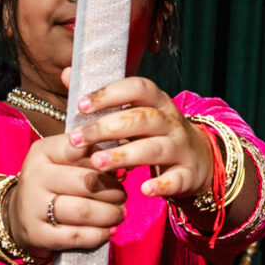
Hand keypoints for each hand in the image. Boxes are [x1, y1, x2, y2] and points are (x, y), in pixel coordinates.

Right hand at [7, 131, 126, 257]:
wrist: (19, 214)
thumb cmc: (53, 183)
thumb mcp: (64, 161)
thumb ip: (91, 158)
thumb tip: (124, 166)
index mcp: (43, 152)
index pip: (81, 150)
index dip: (107, 161)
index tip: (119, 170)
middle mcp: (35, 176)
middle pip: (88, 182)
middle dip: (114, 191)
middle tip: (123, 196)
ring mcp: (33, 206)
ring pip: (84, 210)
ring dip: (110, 214)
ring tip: (120, 213)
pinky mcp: (37, 234)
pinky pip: (76, 236)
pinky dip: (99, 234)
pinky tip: (109, 230)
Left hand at [70, 75, 218, 202]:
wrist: (198, 159)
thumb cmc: (153, 134)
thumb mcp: (133, 113)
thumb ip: (101, 99)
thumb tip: (66, 74)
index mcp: (157, 102)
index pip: (138, 88)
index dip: (110, 94)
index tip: (81, 105)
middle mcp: (171, 122)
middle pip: (141, 119)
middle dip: (106, 128)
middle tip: (76, 139)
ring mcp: (181, 148)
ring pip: (155, 148)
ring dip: (125, 155)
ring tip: (97, 163)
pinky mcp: (188, 174)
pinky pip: (176, 179)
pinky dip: (161, 184)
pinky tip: (143, 190)